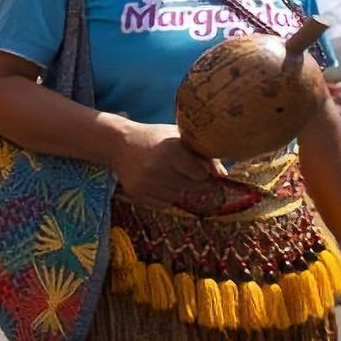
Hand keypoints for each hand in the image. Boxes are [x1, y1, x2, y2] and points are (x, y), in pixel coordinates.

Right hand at [110, 121, 225, 206]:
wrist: (118, 144)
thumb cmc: (154, 138)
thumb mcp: (178, 137)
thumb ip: (202, 154)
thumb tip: (223, 176)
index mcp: (170, 150)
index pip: (201, 174)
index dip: (202, 172)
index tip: (198, 167)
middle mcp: (157, 168)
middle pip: (192, 187)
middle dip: (194, 182)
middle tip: (185, 172)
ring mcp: (146, 183)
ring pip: (178, 196)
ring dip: (179, 188)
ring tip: (167, 173)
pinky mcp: (137, 194)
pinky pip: (164, 203)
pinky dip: (165, 195)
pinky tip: (156, 181)